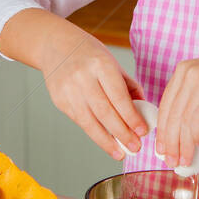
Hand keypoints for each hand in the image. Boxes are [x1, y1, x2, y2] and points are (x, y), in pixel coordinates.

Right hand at [41, 30, 149, 160]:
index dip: (131, 117)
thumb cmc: (89, 54)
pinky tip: (106, 141)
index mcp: (100, 65)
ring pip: (90, 122)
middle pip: (104, 112)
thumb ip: (128, 86)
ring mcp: (68, 91)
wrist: (55, 45)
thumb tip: (142, 111)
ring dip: (107, 141)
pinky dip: (94, 133)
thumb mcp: (112, 62)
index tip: (143, 131)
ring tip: (120, 153)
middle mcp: (82, 78)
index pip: (118, 96)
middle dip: (122, 133)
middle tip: (135, 147)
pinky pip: (80, 121)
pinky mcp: (59, 101)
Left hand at [155, 44, 198, 169]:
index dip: (162, 131)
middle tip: (171, 161)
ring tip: (184, 160)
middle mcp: (187, 73)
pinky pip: (197, 120)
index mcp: (182, 71)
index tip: (162, 149)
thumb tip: (192, 141)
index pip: (165, 106)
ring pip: (183, 120)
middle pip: (171, 115)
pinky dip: (195, 136)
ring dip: (183, 145)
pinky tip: (198, 145)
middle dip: (170, 142)